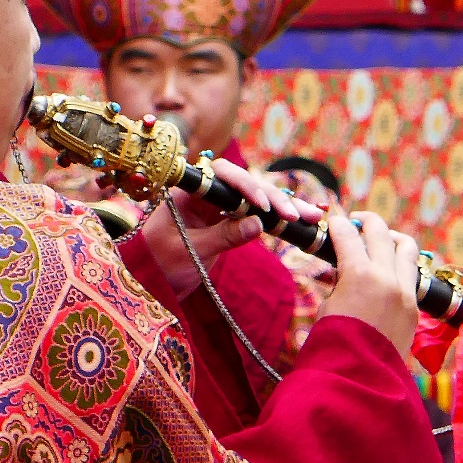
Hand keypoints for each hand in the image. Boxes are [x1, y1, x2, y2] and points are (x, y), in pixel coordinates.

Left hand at [129, 157, 319, 298]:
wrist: (149, 287)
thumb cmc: (158, 267)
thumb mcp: (189, 253)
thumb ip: (223, 237)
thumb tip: (258, 223)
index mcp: (187, 193)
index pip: (220, 176)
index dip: (244, 185)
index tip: (262, 205)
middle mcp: (205, 196)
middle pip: (244, 186)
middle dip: (273, 198)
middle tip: (295, 214)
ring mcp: (218, 209)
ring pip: (256, 200)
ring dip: (284, 206)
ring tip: (313, 215)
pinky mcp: (229, 224)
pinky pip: (256, 216)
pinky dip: (278, 219)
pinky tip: (304, 218)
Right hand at [315, 211, 421, 358]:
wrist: (360, 378)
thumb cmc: (334, 344)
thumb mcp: (327, 307)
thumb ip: (339, 283)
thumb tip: (343, 272)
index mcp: (360, 275)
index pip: (348, 236)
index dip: (338, 224)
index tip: (334, 221)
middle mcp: (387, 277)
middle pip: (380, 233)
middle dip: (366, 222)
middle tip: (355, 222)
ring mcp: (405, 291)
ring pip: (406, 248)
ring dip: (391, 238)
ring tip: (380, 239)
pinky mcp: (414, 307)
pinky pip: (412, 274)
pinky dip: (400, 264)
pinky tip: (389, 269)